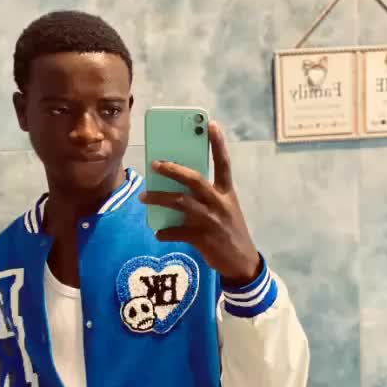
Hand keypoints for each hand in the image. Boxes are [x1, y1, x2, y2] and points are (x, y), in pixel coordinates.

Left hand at [140, 122, 260, 285]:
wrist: (241, 262)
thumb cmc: (229, 231)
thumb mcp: (226, 209)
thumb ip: (208, 196)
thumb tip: (178, 187)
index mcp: (227, 193)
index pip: (224, 163)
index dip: (218, 143)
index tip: (210, 124)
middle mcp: (219, 203)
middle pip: (194, 180)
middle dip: (173, 170)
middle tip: (155, 164)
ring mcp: (211, 220)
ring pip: (180, 203)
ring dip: (159, 198)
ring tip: (144, 196)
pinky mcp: (202, 238)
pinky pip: (177, 231)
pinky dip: (165, 231)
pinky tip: (159, 232)